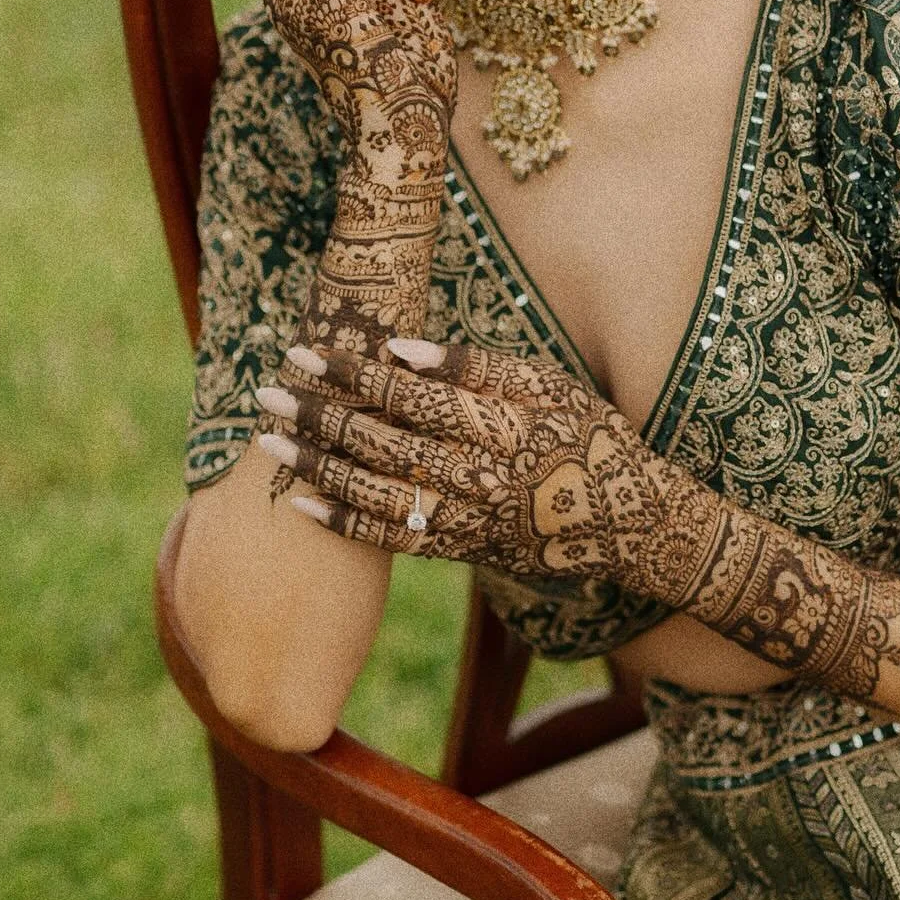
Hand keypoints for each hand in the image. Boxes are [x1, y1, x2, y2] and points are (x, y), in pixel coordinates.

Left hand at [253, 340, 723, 592]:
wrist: (633, 522)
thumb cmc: (589, 435)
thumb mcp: (549, 384)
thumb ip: (478, 366)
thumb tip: (403, 348)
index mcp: (497, 422)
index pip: (408, 393)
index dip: (352, 372)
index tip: (306, 351)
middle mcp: (478, 473)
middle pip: (381, 441)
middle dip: (318, 415)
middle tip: (266, 391)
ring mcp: (468, 518)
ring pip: (377, 491)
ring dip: (317, 465)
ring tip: (270, 441)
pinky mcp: (465, 551)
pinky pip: (394, 539)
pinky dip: (345, 521)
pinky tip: (303, 502)